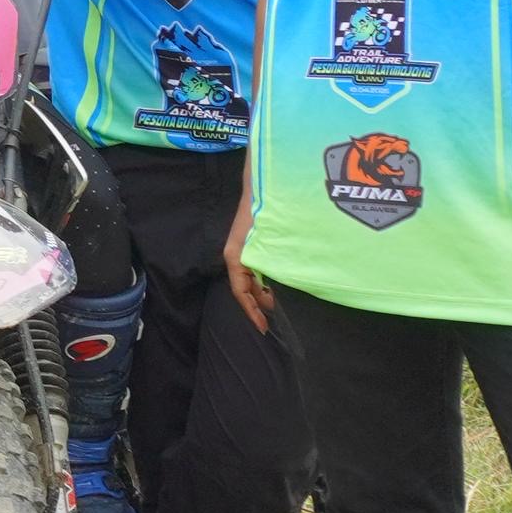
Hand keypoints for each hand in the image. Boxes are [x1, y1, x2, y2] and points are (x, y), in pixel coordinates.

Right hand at [222, 195, 273, 334]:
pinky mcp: (250, 242)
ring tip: (276, 304)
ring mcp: (242, 248)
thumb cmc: (262, 213)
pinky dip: (263, 280)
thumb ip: (266, 268)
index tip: (263, 328)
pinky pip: (254, 268)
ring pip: (249, 278)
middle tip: (273, 319)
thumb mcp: (262, 244)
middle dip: (257, 304)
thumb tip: (272, 295)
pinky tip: (275, 282)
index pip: (240, 292)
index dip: (251, 311)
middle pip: (243, 287)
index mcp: (235, 257)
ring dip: (261, 292)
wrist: (259, 184)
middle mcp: (235, 255)